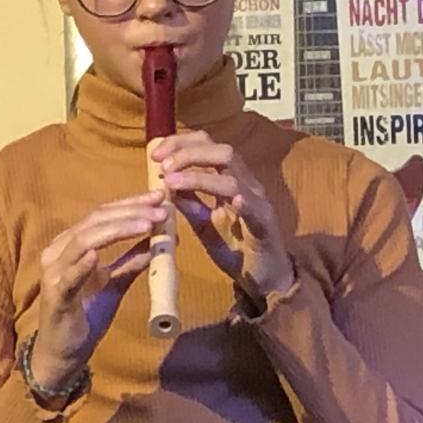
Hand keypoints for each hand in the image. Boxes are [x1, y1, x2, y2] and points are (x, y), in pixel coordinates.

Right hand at [31, 190, 167, 393]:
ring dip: (116, 230)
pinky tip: (97, 255)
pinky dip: (82, 264)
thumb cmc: (86, 314)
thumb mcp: (115, 283)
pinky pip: (69, 278)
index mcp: (73, 243)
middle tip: (160, 209)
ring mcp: (54, 272)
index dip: (132, 203)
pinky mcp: (55, 296)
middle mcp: (59, 250)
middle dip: (131, 212)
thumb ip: (133, 261)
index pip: (104, 214)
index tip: (159, 197)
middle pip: (96, 221)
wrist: (63, 353)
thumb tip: (162, 240)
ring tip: (145, 224)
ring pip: (84, 240)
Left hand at [151, 131, 294, 306]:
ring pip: (233, 178)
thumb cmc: (237, 249)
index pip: (209, 146)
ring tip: (173, 182)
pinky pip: (254, 210)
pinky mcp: (265, 226)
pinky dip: (243, 203)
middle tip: (163, 165)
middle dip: (189, 152)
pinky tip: (233, 201)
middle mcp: (247, 185)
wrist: (267, 279)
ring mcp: (258, 204)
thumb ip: (190, 205)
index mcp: (231, 180)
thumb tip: (167, 185)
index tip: (156, 154)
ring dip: (200, 176)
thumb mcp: (205, 225)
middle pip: (223, 152)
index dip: (182, 143)